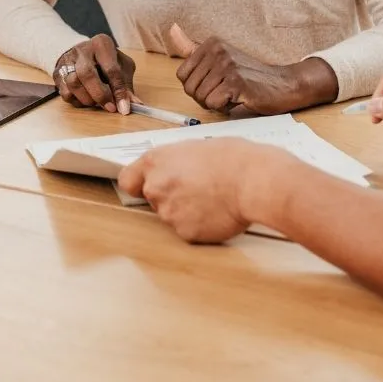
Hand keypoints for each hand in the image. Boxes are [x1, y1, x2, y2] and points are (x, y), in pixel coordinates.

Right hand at [54, 34, 135, 114]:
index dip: (118, 91)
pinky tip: (85, 100)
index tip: (124, 108)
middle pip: (87, 74)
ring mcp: (67, 60)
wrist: (83, 52)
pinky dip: (76, 100)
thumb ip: (126, 85)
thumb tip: (135, 104)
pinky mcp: (58, 72)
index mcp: (102, 44)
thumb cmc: (107, 60)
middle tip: (109, 107)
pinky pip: (64, 91)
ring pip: (73, 83)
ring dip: (87, 98)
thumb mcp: (122, 67)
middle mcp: (83, 50)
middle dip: (99, 95)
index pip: (111, 69)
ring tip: (97, 103)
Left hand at [118, 139, 282, 242]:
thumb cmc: (234, 159)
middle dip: (171, 195)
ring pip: (172, 215)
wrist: (254, 181)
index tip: (146, 185)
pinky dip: (200, 224)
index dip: (138, 183)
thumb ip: (178, 161)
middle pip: (153, 197)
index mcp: (157, 161)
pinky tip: (218, 211)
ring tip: (214, 197)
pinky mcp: (184, 234)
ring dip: (187, 210)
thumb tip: (179, 169)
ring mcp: (169, 213)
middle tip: (198, 188)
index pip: (128, 179)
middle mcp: (157, 187)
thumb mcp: (199, 147)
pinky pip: (188, 230)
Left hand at [169, 24, 336, 113]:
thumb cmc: (250, 75)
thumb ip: (193, 46)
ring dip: (216, 103)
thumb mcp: (219, 57)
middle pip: (189, 88)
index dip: (197, 86)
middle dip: (205, 97)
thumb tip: (172, 28)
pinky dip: (224, 108)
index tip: (216, 82)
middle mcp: (218, 50)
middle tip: (226, 91)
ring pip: (201, 98)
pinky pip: (213, 104)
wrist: (282, 84)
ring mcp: (227, 65)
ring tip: (233, 94)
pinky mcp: (236, 82)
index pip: (182, 75)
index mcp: (211, 43)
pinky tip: (239, 99)